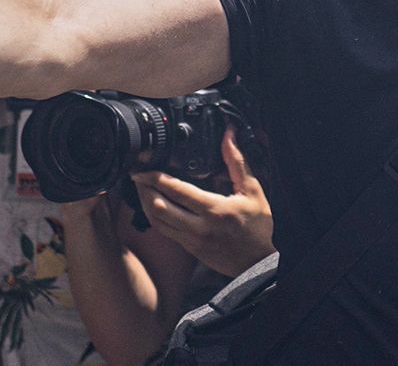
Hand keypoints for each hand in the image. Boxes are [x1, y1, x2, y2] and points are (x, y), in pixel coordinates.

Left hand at [131, 129, 275, 276]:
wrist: (261, 263)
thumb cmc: (259, 226)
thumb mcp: (252, 190)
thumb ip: (236, 161)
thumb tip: (228, 135)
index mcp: (215, 209)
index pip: (177, 191)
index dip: (155, 178)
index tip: (144, 168)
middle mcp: (200, 227)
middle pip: (159, 207)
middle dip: (144, 190)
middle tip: (136, 175)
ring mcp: (192, 240)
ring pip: (157, 222)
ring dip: (145, 203)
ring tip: (141, 188)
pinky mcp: (190, 249)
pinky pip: (165, 231)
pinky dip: (155, 216)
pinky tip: (154, 205)